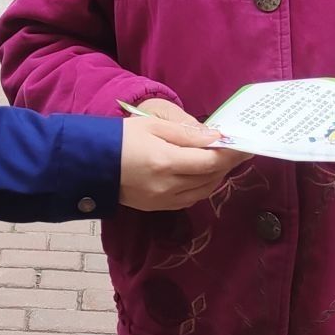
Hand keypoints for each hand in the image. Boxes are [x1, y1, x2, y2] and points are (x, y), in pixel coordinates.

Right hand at [119, 101, 250, 211]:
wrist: (89, 164)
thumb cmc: (120, 137)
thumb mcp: (153, 126)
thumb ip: (187, 134)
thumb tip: (217, 137)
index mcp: (166, 162)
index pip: (210, 161)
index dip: (231, 154)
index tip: (246, 145)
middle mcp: (167, 186)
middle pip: (210, 177)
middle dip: (227, 164)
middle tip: (238, 150)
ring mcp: (162, 200)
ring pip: (203, 191)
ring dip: (216, 176)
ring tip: (222, 160)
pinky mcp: (157, 207)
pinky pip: (190, 199)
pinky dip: (202, 187)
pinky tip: (202, 174)